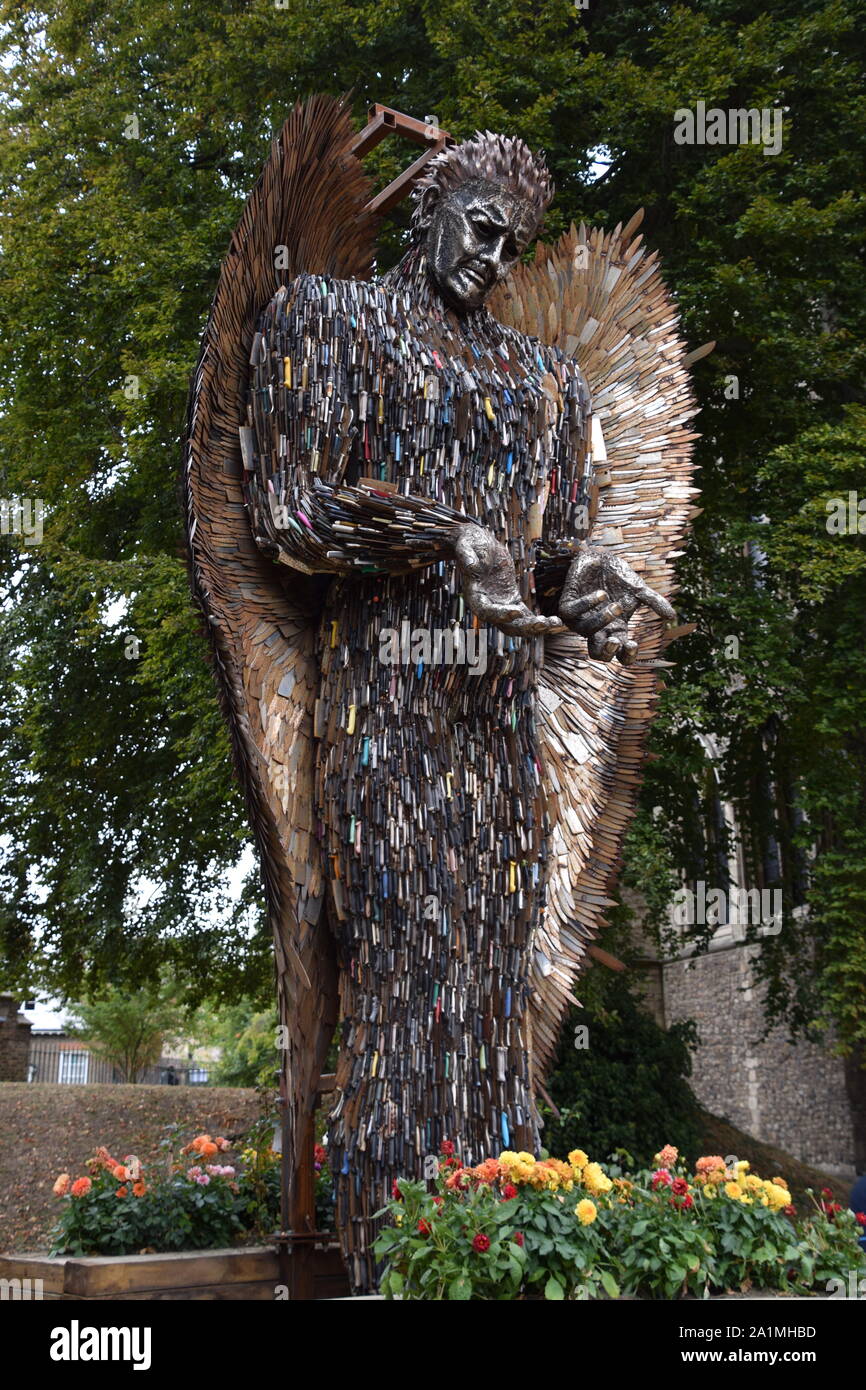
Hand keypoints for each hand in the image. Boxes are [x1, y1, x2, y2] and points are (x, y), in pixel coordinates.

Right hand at [452, 524, 562, 637]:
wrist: (477, 544)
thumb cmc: (470, 543)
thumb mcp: (466, 545)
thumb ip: (467, 555)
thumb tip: (470, 565)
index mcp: (475, 595)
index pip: (486, 611)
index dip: (501, 614)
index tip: (517, 611)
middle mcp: (488, 605)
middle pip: (505, 625)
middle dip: (524, 627)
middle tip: (543, 625)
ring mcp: (501, 605)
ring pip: (518, 624)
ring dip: (537, 627)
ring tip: (557, 625)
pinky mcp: (512, 600)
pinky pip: (526, 615)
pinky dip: (539, 621)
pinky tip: (556, 621)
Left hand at [558, 543, 674, 663]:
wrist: (601, 557)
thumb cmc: (619, 577)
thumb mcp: (640, 590)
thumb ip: (655, 602)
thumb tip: (671, 616)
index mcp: (616, 629)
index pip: (620, 654)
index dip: (627, 656)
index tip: (634, 644)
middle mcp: (598, 628)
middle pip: (598, 654)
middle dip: (607, 650)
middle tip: (616, 638)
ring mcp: (581, 618)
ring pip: (585, 632)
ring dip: (601, 620)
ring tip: (615, 605)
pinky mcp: (568, 606)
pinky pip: (571, 613)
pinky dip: (587, 605)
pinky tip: (600, 594)